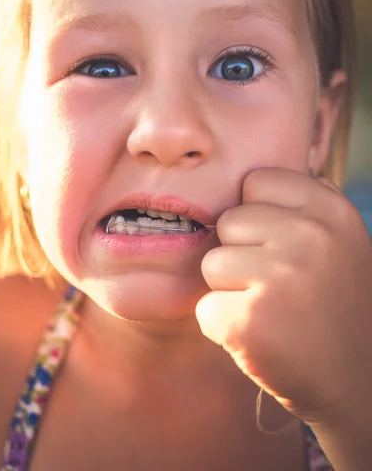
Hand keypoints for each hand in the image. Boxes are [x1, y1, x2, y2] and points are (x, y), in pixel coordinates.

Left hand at [196, 167, 371, 425]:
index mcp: (331, 211)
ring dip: (230, 291)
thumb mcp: (337, 240)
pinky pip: (205, 308)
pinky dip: (223, 327)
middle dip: (242, 254)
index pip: (256, 181)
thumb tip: (248, 181)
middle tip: (277, 287)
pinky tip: (260, 338)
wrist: (356, 380)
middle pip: (229, 221)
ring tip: (269, 311)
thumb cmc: (332, 303)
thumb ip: (300, 205)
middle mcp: (310, 237)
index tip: (281, 247)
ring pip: (212, 263)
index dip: (258, 216)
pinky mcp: (250, 321)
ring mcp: (280, 278)